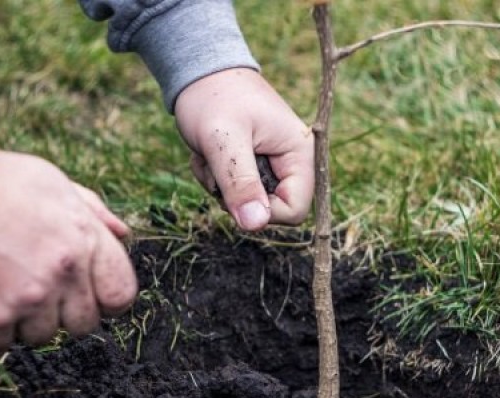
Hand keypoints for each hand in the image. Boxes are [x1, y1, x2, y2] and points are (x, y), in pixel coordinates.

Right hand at [0, 147, 137, 351]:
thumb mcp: (54, 182)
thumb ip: (93, 212)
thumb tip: (124, 234)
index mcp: (86, 239)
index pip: (121, 293)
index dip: (108, 300)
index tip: (91, 297)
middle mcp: (65, 272)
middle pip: (85, 324)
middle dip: (65, 313)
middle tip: (40, 292)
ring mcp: (30, 297)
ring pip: (44, 337)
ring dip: (26, 321)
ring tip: (5, 289)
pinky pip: (3, 344)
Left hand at [175, 68, 313, 230]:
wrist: (198, 71)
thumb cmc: (213, 97)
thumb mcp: (223, 140)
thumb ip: (240, 182)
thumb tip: (255, 225)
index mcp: (300, 153)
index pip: (295, 211)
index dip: (262, 211)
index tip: (232, 191)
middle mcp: (293, 162)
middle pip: (270, 210)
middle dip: (236, 197)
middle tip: (216, 166)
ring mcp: (274, 164)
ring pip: (250, 204)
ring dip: (221, 188)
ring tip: (210, 155)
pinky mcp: (255, 165)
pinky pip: (237, 193)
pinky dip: (216, 180)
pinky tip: (209, 154)